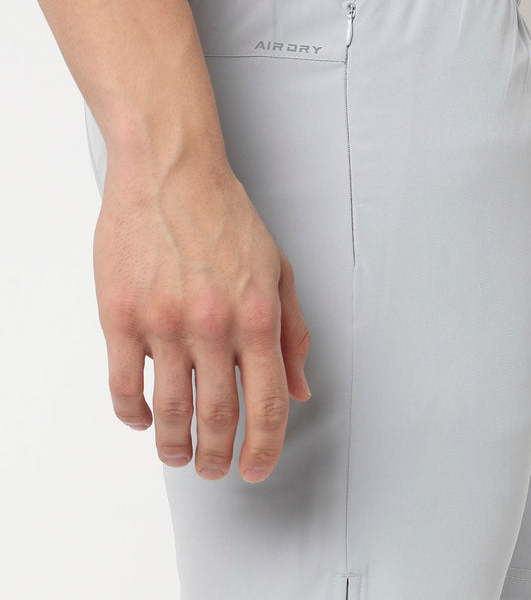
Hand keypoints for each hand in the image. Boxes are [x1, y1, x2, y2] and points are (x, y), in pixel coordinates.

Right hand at [92, 155, 311, 483]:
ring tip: (179, 455)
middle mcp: (213, 325)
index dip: (265, 446)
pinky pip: (124, 384)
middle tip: (216, 468)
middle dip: (219, 455)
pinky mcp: (121, 314)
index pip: (268, 402)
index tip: (256, 466)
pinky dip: (133, 414)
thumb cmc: (226, 216)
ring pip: (170, 409)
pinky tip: (142, 420)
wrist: (172, 173)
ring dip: (175, 445)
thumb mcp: (278, 271)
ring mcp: (164, 322)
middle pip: (218, 417)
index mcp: (257, 316)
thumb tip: (299, 387)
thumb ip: (293, 333)